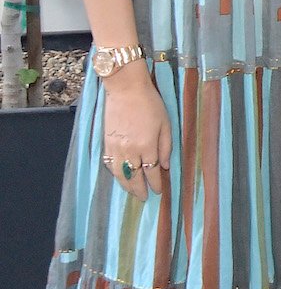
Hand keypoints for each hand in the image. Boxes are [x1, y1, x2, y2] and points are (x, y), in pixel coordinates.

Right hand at [99, 68, 171, 201]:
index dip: (155, 184)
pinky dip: (115, 175)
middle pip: (134, 178)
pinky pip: (110, 165)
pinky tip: (120, 177)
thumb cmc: (150, 104)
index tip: (158, 192)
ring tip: (132, 193)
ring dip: (126, 186)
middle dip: (139, 190)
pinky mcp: (106, 143)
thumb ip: (166, 147)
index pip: (152, 172)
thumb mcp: (165, 123)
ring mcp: (116, 148)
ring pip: (119, 175)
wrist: (125, 89)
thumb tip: (165, 166)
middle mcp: (130, 151)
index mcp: (147, 146)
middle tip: (144, 198)